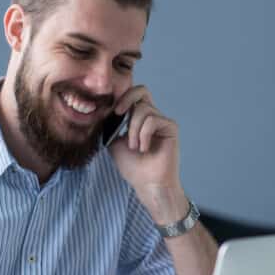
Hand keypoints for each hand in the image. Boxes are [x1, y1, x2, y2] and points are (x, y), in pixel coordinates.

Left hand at [109, 85, 187, 223]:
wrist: (147, 184)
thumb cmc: (133, 167)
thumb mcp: (114, 143)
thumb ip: (111, 126)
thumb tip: (104, 111)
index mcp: (139, 118)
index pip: (133, 95)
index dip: (122, 97)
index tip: (113, 112)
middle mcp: (152, 116)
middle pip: (141, 91)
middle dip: (127, 99)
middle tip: (118, 113)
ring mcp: (162, 121)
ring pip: (143, 109)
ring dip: (133, 129)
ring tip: (134, 147)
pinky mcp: (170, 127)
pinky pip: (152, 120)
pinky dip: (143, 135)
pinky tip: (144, 149)